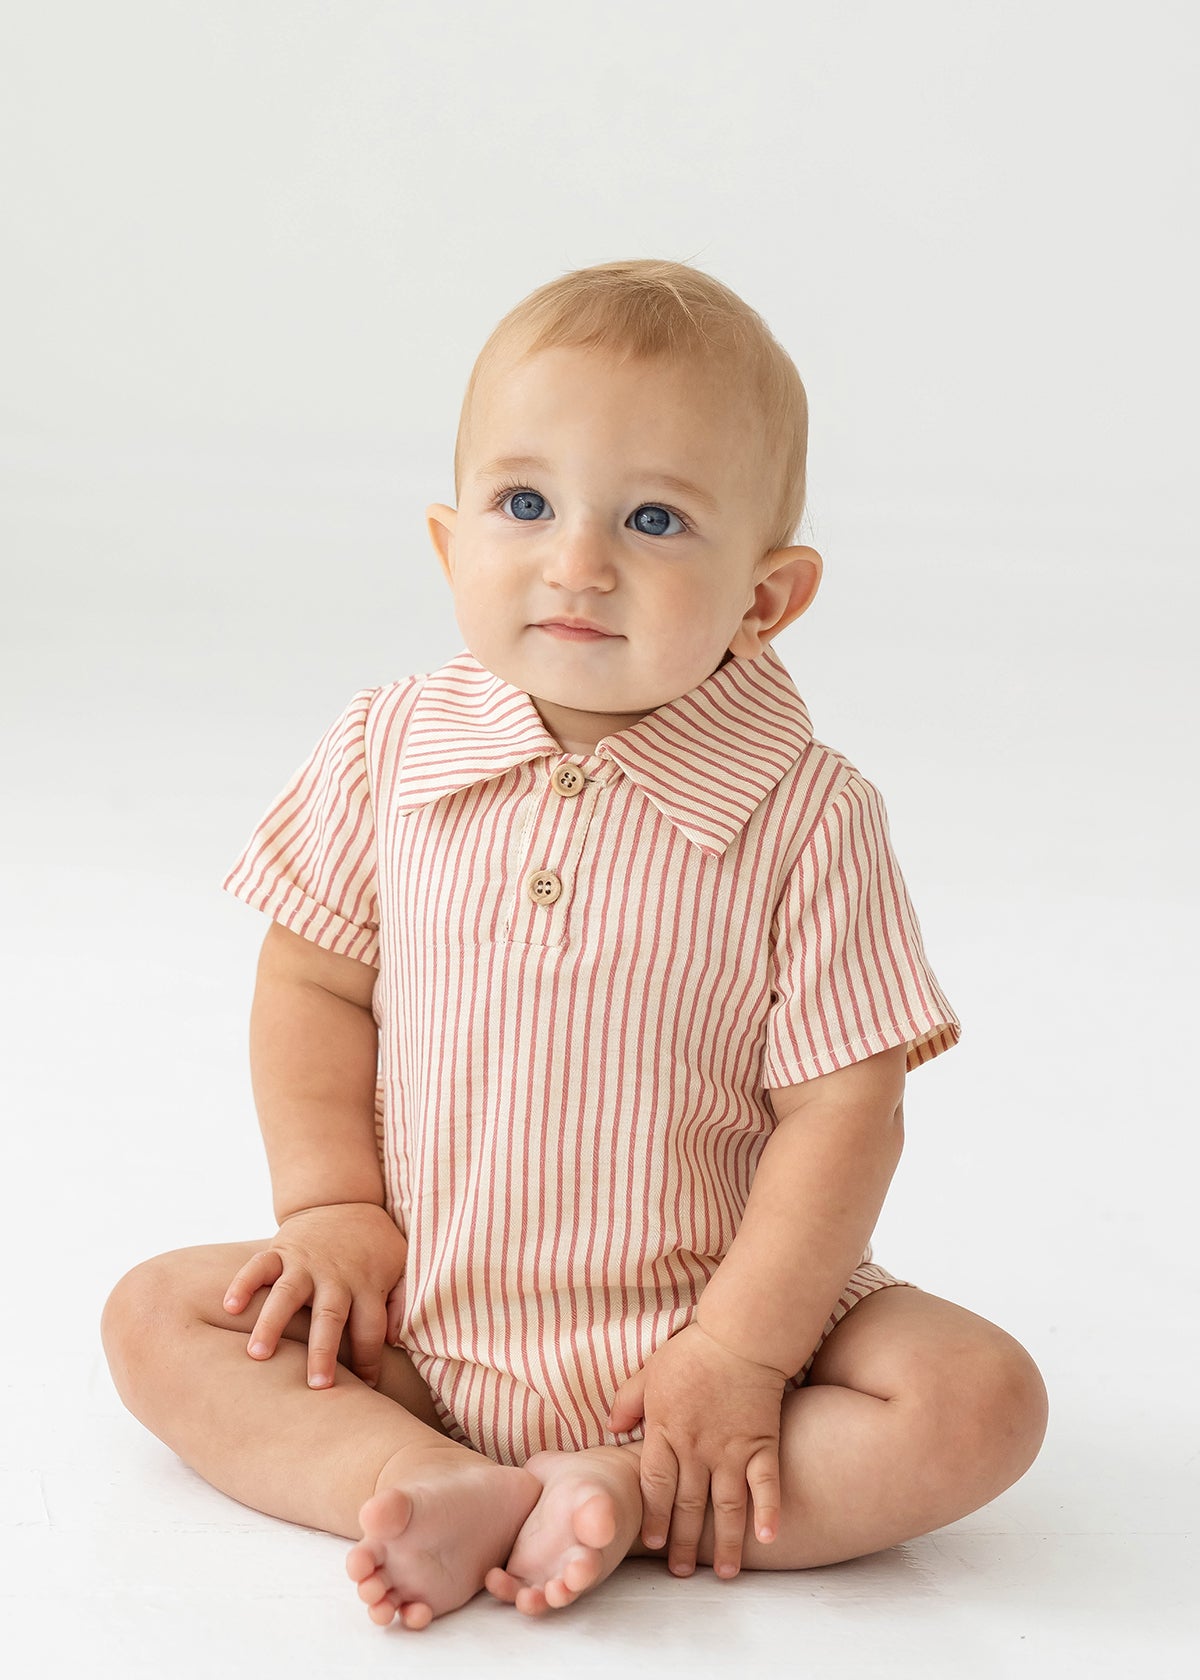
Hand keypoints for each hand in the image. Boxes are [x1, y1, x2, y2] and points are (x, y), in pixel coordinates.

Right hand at [221, 1203, 407, 1390]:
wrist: (344, 1200)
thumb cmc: (374, 1244)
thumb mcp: (400, 1264)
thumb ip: (400, 1300)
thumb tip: (395, 1337)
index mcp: (367, 1283)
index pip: (371, 1328)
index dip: (369, 1359)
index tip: (365, 1389)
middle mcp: (335, 1275)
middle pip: (330, 1316)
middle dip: (323, 1352)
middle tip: (317, 1386)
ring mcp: (305, 1263)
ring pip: (287, 1294)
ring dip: (272, 1324)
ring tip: (257, 1355)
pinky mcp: (281, 1249)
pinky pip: (258, 1266)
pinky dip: (243, 1284)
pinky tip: (229, 1307)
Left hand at [607, 1320, 786, 1579]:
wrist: (740, 1335)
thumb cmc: (693, 1352)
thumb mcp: (648, 1372)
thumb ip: (628, 1402)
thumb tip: (612, 1428)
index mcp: (665, 1431)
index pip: (654, 1486)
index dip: (653, 1517)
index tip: (651, 1545)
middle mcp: (696, 1448)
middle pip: (686, 1505)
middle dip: (681, 1542)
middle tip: (679, 1572)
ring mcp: (730, 1449)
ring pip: (725, 1507)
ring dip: (724, 1543)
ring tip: (723, 1574)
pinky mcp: (761, 1443)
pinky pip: (766, 1485)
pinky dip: (769, 1512)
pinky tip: (769, 1539)